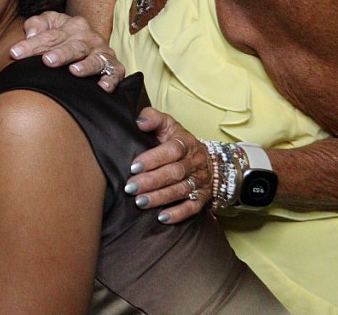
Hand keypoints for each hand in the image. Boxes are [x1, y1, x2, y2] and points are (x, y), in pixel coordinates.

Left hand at [14, 11, 124, 91]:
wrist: (88, 42)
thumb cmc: (62, 35)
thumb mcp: (49, 23)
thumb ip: (35, 24)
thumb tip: (30, 34)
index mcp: (72, 25)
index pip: (49, 35)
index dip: (31, 44)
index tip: (15, 53)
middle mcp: (89, 37)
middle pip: (73, 46)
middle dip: (60, 53)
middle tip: (47, 60)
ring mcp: (102, 52)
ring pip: (95, 59)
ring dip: (85, 66)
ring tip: (73, 71)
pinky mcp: (114, 67)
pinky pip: (115, 73)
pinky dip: (110, 80)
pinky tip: (101, 87)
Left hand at [123, 107, 210, 223]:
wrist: (206, 159)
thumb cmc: (178, 141)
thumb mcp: (168, 124)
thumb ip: (152, 118)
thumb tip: (139, 122)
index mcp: (186, 143)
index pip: (171, 150)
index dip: (153, 159)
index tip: (133, 167)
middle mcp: (195, 162)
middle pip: (175, 173)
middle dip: (151, 181)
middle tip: (131, 188)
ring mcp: (200, 181)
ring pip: (182, 190)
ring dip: (160, 198)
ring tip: (140, 202)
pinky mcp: (203, 197)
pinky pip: (193, 208)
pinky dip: (178, 214)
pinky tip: (162, 218)